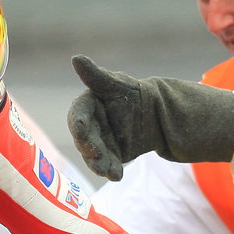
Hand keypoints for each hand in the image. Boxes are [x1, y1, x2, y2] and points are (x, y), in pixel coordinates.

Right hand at [67, 55, 233, 179]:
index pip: (78, 114)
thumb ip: (96, 76)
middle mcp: (90, 125)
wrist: (158, 115)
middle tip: (96, 154)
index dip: (77, 122)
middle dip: (89, 148)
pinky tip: (117, 175)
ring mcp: (99, 142)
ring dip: (99, 164)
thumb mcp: (117, 85)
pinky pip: (107, 165)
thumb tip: (76, 58)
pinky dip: (111, 170)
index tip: (81, 130)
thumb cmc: (135, 94)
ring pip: (93, 156)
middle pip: (84, 139)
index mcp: (88, 106)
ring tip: (109, 171)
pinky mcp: (110, 155)